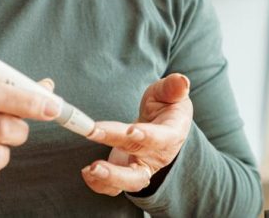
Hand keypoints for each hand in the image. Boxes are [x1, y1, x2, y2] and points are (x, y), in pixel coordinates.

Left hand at [82, 74, 192, 195]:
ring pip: (128, 182)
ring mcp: (142, 168)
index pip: (161, 139)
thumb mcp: (169, 93)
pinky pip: (114, 187)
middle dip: (117, 169)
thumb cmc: (165, 106)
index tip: (130, 130)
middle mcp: (157, 156)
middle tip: (96, 163)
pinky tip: (86, 171)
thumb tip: (182, 80)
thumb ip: (173, 88)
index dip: (147, 136)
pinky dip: (99, 183)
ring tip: (89, 169)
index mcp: (171, 134)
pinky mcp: (126, 173)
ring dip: (108, 179)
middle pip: (139, 168)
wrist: (161, 124)